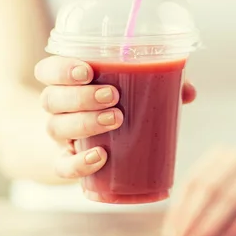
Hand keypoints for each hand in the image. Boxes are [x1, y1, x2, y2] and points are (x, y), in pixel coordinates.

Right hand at [34, 56, 195, 179]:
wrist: (87, 145)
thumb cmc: (113, 108)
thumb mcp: (130, 92)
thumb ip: (157, 84)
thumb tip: (187, 91)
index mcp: (65, 83)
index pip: (47, 70)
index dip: (61, 69)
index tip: (87, 70)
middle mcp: (57, 109)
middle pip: (52, 98)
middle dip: (81, 97)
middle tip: (113, 96)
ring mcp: (59, 137)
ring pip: (56, 128)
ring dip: (85, 123)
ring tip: (116, 120)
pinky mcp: (65, 162)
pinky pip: (62, 166)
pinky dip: (79, 163)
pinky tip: (100, 157)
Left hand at [162, 147, 235, 235]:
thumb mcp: (228, 186)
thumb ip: (204, 199)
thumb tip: (174, 229)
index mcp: (220, 155)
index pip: (192, 181)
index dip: (179, 209)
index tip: (170, 234)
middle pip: (208, 187)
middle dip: (191, 217)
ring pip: (229, 196)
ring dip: (210, 222)